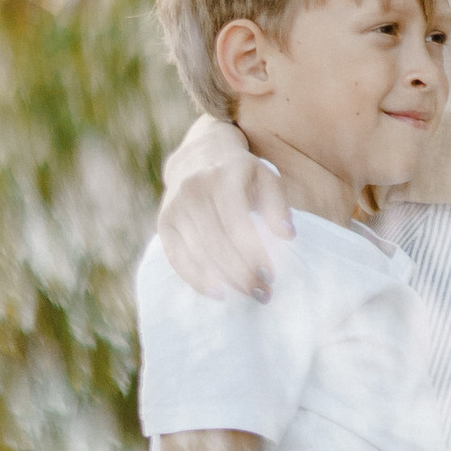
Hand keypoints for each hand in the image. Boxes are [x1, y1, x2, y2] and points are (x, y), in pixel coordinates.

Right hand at [164, 143, 293, 299]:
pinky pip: (176, 258)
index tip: (270, 275)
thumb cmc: (242, 174)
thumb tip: (287, 235)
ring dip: (224, 280)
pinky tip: (219, 293)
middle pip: (216, 242)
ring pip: (197, 252)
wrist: (198, 156)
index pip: (236, 222)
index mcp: (222, 177)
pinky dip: (196, 279)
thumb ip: (278, 205)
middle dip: (241, 273)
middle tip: (262, 293)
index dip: (252, 252)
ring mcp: (174, 207)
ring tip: (248, 294)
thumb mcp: (266, 178)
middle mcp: (193, 190)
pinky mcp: (164, 223)